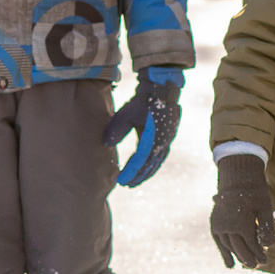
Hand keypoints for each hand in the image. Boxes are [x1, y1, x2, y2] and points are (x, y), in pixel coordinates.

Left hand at [102, 67, 183, 188]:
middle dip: (139, 176)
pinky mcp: (168, 134)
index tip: (120, 181)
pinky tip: (148, 165)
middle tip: (127, 185)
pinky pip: (161, 154)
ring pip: (158, 160)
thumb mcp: (126, 114)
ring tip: (137, 179)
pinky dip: (154, 162)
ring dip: (147, 171)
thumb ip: (116, 130)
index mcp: (154, 139)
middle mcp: (163, 142)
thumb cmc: (142, 101)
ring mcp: (168, 138)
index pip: (140, 161)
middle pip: (151, 164)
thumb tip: (106, 145)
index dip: (130, 172)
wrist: (162, 88)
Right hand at [210, 152, 274, 268]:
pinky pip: (219, 242)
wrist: (236, 179)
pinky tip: (229, 264)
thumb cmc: (255, 193)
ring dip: (237, 256)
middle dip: (249, 258)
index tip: (265, 261)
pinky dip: (224, 252)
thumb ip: (267, 227)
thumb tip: (269, 245)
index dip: (259, 254)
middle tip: (257, 266)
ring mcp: (219, 226)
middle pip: (240, 248)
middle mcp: (228, 227)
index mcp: (242, 224)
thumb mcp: (266, 208)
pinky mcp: (215, 224)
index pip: (252, 245)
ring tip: (246, 265)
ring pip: (229, 246)